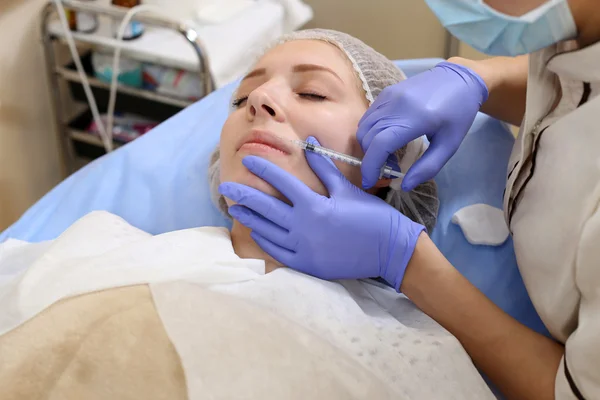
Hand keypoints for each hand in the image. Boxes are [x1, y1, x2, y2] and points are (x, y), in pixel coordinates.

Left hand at [219, 137, 424, 290]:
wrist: (390, 251)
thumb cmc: (372, 217)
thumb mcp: (347, 189)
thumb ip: (324, 168)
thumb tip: (309, 142)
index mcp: (313, 205)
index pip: (280, 182)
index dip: (262, 168)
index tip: (247, 160)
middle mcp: (303, 227)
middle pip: (265, 208)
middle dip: (243, 195)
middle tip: (225, 187)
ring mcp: (303, 248)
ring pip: (267, 231)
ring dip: (250, 218)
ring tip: (235, 209)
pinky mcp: (307, 265)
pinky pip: (278, 253)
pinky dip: (265, 241)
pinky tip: (256, 233)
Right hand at [357, 61, 487, 190]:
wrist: (460, 78)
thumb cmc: (458, 114)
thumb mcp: (449, 145)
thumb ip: (427, 167)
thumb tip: (404, 185)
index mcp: (415, 119)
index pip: (380, 145)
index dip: (371, 166)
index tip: (371, 182)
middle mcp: (396, 105)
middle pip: (368, 138)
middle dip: (371, 160)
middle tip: (389, 169)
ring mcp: (388, 96)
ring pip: (364, 128)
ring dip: (370, 146)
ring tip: (389, 155)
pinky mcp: (386, 93)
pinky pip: (368, 117)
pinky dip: (370, 133)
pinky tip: (387, 138)